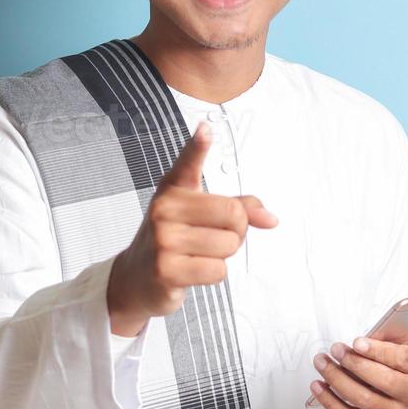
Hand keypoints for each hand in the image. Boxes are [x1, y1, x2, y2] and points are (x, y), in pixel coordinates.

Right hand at [106, 120, 278, 335]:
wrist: (136, 279)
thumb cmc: (173, 241)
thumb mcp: (198, 217)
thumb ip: (237, 209)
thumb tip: (272, 219)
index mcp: (174, 189)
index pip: (188, 162)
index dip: (198, 146)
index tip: (206, 129)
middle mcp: (164, 208)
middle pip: (234, 214)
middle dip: (236, 232)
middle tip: (211, 238)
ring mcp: (163, 238)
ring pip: (229, 245)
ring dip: (223, 256)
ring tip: (198, 255)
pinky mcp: (165, 269)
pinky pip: (218, 270)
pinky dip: (213, 275)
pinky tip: (191, 271)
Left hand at [308, 301, 407, 408]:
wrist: (395, 395)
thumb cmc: (398, 360)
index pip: (403, 359)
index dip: (379, 351)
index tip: (356, 341)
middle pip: (383, 381)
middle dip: (355, 364)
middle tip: (334, 349)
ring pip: (364, 399)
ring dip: (338, 380)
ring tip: (321, 362)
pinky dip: (331, 402)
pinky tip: (317, 385)